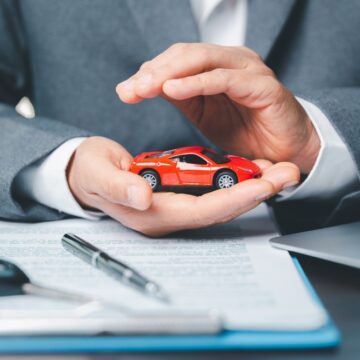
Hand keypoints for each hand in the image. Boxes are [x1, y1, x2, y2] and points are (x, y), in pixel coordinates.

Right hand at [67, 137, 298, 236]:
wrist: (86, 173)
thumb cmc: (90, 172)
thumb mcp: (98, 174)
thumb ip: (119, 187)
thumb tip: (142, 197)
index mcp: (153, 212)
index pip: (201, 210)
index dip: (233, 199)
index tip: (263, 185)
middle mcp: (170, 213)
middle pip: (220, 208)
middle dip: (255, 193)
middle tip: (286, 174)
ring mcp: (176, 204)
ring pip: (221, 200)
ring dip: (251, 186)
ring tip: (280, 170)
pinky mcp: (180, 193)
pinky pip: (214, 190)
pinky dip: (235, 180)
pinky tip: (254, 168)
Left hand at [116, 43, 320, 173]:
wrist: (285, 151)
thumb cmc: (247, 132)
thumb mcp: (205, 115)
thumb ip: (182, 97)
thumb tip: (148, 87)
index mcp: (216, 67)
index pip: (176, 59)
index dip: (149, 73)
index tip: (126, 92)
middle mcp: (231, 62)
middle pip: (184, 54)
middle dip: (154, 72)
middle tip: (130, 90)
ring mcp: (247, 70)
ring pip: (202, 60)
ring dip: (169, 73)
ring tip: (145, 88)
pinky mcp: (262, 86)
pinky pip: (223, 79)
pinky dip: (196, 83)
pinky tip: (174, 90)